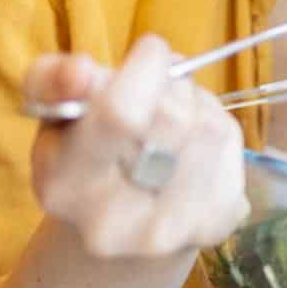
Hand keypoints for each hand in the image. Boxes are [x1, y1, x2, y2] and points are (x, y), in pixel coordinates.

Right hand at [25, 34, 248, 257]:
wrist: (119, 234)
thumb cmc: (83, 156)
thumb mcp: (54, 113)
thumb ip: (52, 79)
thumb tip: (81, 71)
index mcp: (63, 185)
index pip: (121, 112)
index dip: (146, 68)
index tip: (149, 53)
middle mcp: (115, 221)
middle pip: (174, 117)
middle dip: (173, 87)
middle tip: (159, 92)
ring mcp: (171, 231)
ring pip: (211, 129)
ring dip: (200, 108)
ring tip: (175, 123)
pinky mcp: (217, 226)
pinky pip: (234, 149)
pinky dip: (221, 135)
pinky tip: (196, 149)